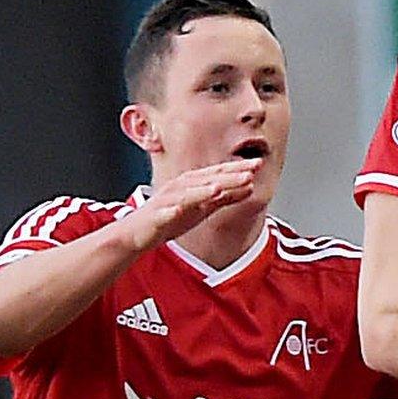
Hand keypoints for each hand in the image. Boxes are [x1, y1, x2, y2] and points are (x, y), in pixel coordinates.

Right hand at [120, 159, 259, 251]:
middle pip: (205, 180)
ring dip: (200, 191)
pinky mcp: (154, 217)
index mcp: (193, 184)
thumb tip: (250, 187)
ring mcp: (166, 202)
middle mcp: (180, 188)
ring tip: (217, 188)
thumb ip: (225, 197)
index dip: (238, 169)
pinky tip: (177, 210)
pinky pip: (162, 214)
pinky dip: (170, 212)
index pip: (218, 174)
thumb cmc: (172, 217)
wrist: (139, 233)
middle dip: (226, 176)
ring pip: (185, 195)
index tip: (258, 164)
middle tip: (249, 172)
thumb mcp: (204, 208)